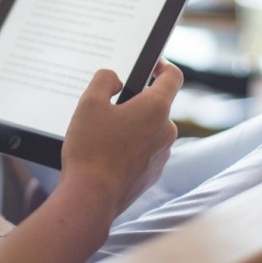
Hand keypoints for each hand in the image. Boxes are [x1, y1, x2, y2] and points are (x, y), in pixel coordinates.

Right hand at [60, 59, 182, 217]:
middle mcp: (166, 131)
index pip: (173, 76)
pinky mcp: (152, 174)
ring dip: (132, 127)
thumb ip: (104, 79)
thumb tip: (116, 80)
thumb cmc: (90, 149)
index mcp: (155, 108)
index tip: (152, 65)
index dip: (162, 65)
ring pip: (149, 130)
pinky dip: (130, 149)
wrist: (91, 197)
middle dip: (135, 103)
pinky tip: (107, 155)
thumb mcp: (89, 102)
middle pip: (156, 105)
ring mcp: (162, 155)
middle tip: (108, 107)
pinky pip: (145, 152)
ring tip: (103, 135)